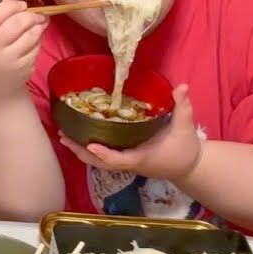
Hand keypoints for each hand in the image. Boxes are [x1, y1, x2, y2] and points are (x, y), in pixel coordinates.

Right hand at [0, 0, 47, 98]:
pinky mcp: (24, 68)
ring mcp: (9, 60)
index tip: (21, 5)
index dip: (12, 6)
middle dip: (30, 15)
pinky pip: (36, 47)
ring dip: (38, 27)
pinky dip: (38, 41)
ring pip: (31, 35)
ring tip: (37, 25)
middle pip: (17, 22)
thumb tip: (11, 0)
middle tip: (36, 15)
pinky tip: (33, 42)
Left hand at [58, 85, 202, 181]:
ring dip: (81, 151)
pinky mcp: (126, 160)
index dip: (104, 153)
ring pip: (99, 162)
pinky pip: (104, 158)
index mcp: (141, 157)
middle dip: (81, 152)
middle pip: (101, 162)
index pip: (119, 159)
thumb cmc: (186, 148)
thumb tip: (181, 87)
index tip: (90, 145)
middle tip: (63, 137)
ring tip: (64, 137)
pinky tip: (80, 139)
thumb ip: (182, 106)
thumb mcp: (185, 126)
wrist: (189, 167)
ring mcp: (127, 163)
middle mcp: (130, 162)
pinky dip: (90, 151)